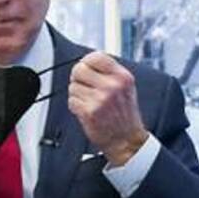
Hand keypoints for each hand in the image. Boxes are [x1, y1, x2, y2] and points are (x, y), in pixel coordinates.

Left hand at [68, 52, 148, 166]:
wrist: (127, 140)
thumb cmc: (125, 114)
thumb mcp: (126, 87)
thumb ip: (110, 72)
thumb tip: (88, 61)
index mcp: (122, 77)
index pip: (96, 56)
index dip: (86, 61)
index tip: (85, 67)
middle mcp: (112, 86)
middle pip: (79, 69)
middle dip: (78, 77)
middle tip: (84, 85)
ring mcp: (100, 99)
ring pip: (73, 86)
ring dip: (77, 94)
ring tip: (89, 101)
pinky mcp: (89, 112)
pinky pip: (72, 101)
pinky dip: (76, 106)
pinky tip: (87, 111)